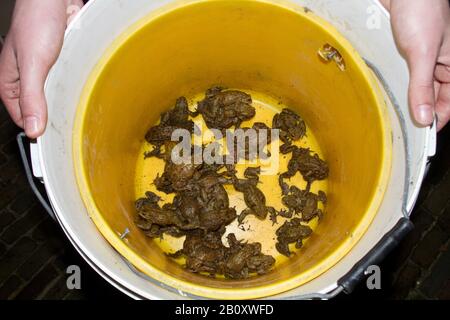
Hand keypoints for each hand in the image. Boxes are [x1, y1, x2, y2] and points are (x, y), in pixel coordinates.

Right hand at [0, 0, 83, 137]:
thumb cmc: (37, 21)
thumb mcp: (34, 64)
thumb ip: (32, 97)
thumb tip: (33, 129)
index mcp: (9, 80)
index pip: (21, 116)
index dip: (36, 127)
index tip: (54, 139)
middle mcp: (24, 77)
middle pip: (38, 107)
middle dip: (52, 114)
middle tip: (69, 123)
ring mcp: (41, 70)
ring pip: (53, 95)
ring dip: (64, 99)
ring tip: (75, 105)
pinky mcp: (57, 62)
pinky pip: (65, 81)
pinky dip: (72, 85)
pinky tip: (79, 87)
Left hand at [382, 0, 449, 130]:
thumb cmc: (421, 10)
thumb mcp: (422, 53)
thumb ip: (422, 86)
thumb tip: (424, 117)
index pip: (448, 104)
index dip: (435, 120)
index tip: (418, 135)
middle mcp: (440, 64)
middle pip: (431, 98)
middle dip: (417, 110)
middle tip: (399, 125)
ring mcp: (423, 60)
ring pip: (415, 88)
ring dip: (404, 97)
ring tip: (391, 109)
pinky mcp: (406, 54)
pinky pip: (402, 76)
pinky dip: (395, 84)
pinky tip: (385, 91)